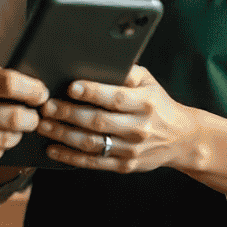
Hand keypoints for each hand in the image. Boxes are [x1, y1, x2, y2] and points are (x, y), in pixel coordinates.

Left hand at [36, 64, 194, 172]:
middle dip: (69, 113)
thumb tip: (99, 60)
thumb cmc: (158, 104)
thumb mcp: (148, 81)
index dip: (92, 92)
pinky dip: (70, 157)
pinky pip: (93, 163)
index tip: (70, 87)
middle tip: (47, 106)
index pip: (115, 97)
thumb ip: (126, 71)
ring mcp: (131, 149)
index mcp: (145, 102)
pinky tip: (53, 149)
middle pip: (98, 121)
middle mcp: (139, 127)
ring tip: (44, 125)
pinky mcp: (125, 166)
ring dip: (64, 135)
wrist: (181, 139)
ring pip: (92, 143)